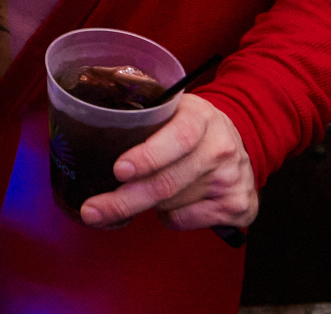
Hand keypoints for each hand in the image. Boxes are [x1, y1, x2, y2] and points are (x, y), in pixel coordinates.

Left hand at [78, 93, 257, 232]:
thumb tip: (89, 137)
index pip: (177, 138)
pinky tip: (171, 201)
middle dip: (123, 200)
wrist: (240, 140)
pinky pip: (184, 220)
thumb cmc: (190, 126)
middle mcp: (220, 147)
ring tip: (135, 194)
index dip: (147, 156)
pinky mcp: (237, 207)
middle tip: (92, 210)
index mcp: (200, 116)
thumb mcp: (172, 109)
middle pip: (167, 182)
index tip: (118, 170)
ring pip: (170, 204)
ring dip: (143, 205)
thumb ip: (142, 118)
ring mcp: (232, 179)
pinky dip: (167, 216)